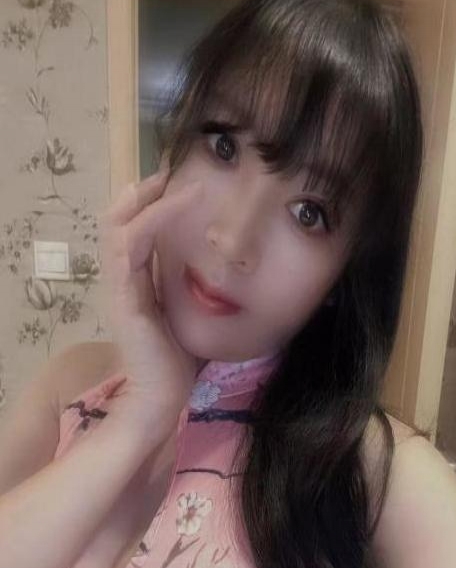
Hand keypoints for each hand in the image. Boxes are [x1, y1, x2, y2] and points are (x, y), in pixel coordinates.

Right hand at [98, 169, 202, 443]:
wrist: (162, 398)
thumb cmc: (178, 361)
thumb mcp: (189, 314)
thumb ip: (194, 291)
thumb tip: (224, 273)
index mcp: (135, 282)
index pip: (135, 230)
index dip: (152, 203)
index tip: (180, 182)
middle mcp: (122, 278)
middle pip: (118, 219)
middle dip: (144, 190)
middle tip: (172, 169)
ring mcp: (119, 285)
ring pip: (119, 224)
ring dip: (148, 195)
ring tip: (174, 176)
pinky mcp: (124, 294)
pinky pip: (133, 242)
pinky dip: (158, 215)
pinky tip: (184, 199)